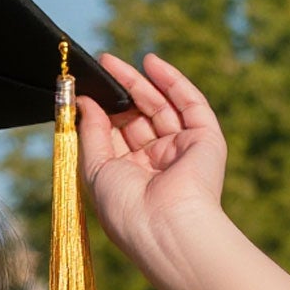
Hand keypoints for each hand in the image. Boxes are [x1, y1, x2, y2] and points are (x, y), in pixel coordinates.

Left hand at [75, 49, 230, 285]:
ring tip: (113, 62)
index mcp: (131, 178)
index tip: (85, 90)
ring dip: (140, 82)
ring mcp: (182, 150)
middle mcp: (157, 164)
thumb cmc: (125, 208)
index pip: (116, 137)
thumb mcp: (95, 169)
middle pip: (138, 118)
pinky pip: (190, 103)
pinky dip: (171, 81)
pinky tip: (151, 62)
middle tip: (101, 66)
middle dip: (120, 92)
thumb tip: (84, 102)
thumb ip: (90, 133)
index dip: (102, 113)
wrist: (165, 226)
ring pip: (161, 106)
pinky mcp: (205, 139)